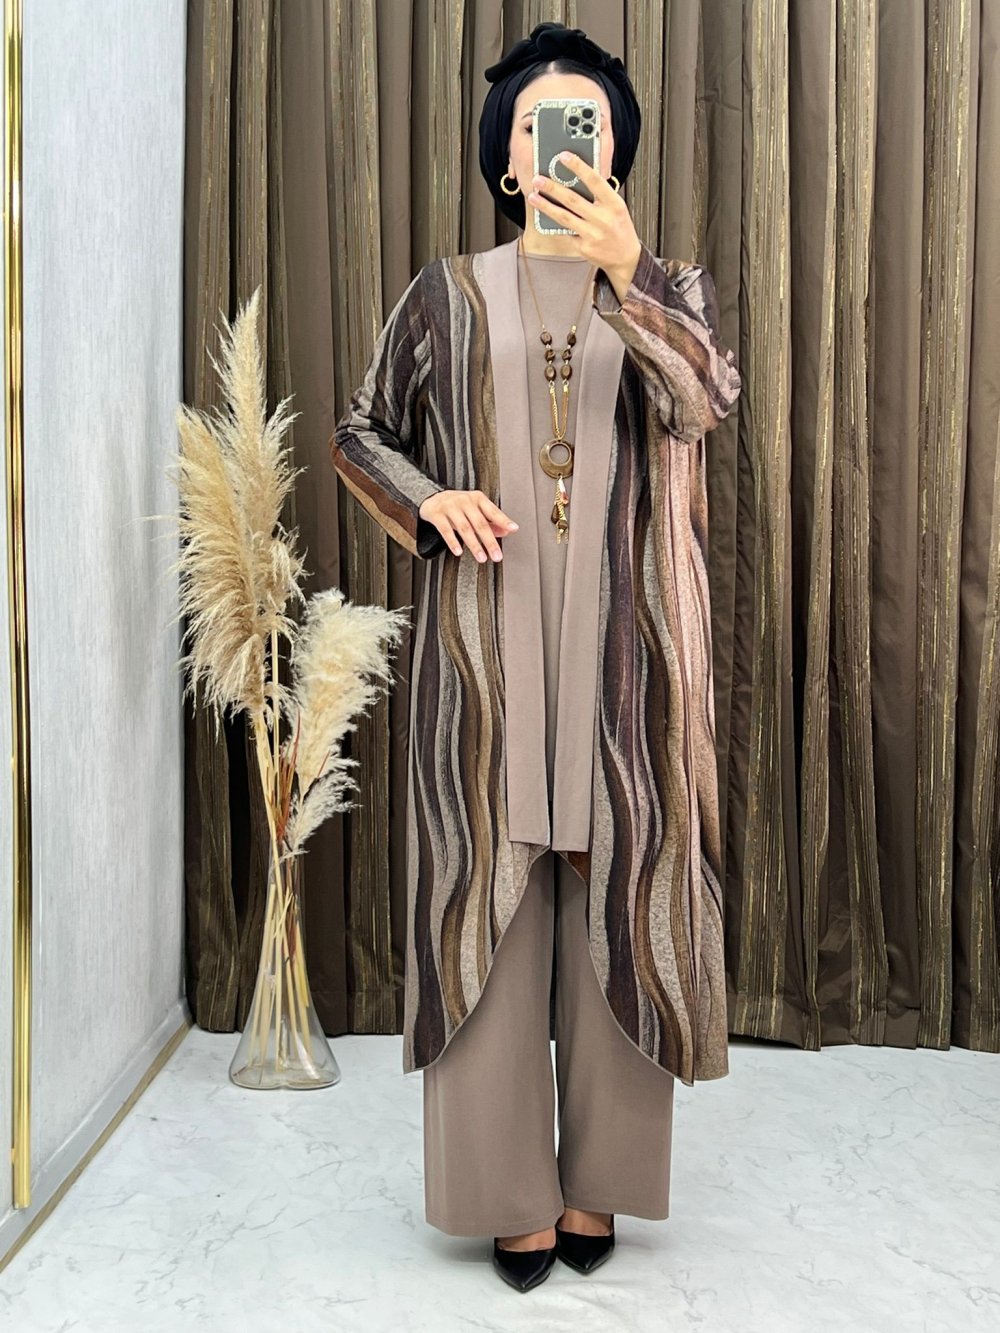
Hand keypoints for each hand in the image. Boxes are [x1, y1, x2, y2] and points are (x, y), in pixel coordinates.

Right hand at [418, 489, 517, 561]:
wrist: (432, 498)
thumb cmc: (458, 505)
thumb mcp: (475, 510)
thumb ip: (491, 521)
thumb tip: (506, 531)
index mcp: (477, 499)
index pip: (493, 511)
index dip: (503, 520)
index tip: (513, 529)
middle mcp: (465, 501)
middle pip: (480, 523)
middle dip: (489, 541)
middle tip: (496, 555)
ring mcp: (451, 507)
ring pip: (464, 528)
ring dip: (474, 545)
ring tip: (481, 557)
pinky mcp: (437, 514)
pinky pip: (445, 530)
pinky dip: (453, 542)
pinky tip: (459, 551)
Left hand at [528, 151, 641, 294]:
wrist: (625, 258)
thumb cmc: (619, 228)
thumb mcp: (616, 207)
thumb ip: (600, 194)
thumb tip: (575, 179)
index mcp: (614, 204)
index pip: (594, 181)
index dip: (578, 167)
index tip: (563, 156)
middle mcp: (603, 219)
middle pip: (573, 200)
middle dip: (553, 188)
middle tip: (537, 179)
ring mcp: (593, 234)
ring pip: (564, 217)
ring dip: (546, 206)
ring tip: (532, 196)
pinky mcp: (584, 248)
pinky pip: (566, 232)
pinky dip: (555, 223)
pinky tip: (544, 215)